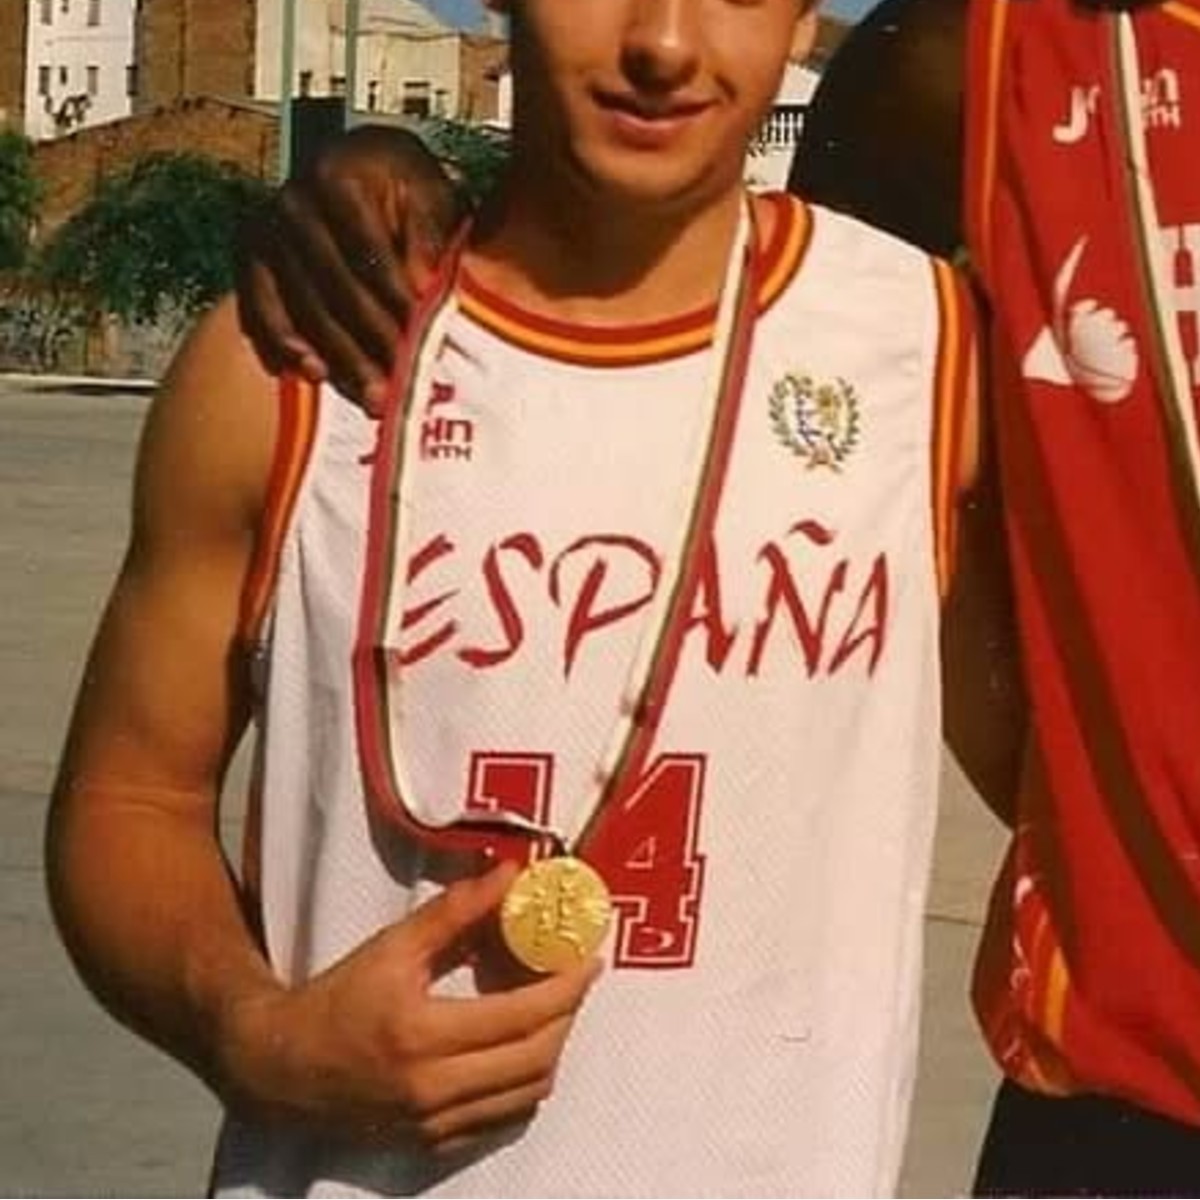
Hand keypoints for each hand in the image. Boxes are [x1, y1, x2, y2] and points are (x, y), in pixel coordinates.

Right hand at [219, 864, 600, 1153]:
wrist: (279, 1068)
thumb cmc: (336, 998)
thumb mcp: (392, 946)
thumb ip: (455, 911)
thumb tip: (510, 875)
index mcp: (422, 1035)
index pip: (523, 1017)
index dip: (567, 987)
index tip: (589, 957)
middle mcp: (432, 1089)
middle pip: (536, 1060)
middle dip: (569, 1016)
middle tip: (578, 980)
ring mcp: (434, 1125)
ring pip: (526, 1096)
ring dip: (553, 1051)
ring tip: (555, 1011)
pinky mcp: (431, 1145)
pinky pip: (501, 1121)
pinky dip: (525, 1086)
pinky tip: (523, 1051)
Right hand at [235, 125, 464, 413]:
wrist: (355, 171)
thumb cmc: (406, 193)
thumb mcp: (431, 199)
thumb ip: (431, 239)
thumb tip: (426, 289)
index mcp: (337, 175)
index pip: (372, 256)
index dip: (399, 306)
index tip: (424, 348)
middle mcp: (292, 200)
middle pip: (335, 289)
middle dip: (372, 346)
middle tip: (400, 391)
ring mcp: (265, 229)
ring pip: (304, 309)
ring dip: (339, 361)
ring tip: (372, 401)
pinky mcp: (248, 256)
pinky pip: (260, 309)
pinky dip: (285, 344)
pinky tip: (314, 375)